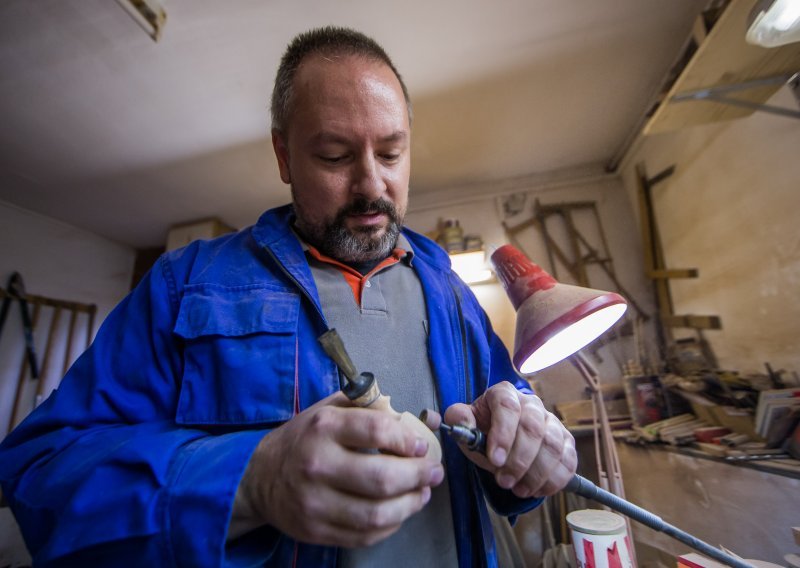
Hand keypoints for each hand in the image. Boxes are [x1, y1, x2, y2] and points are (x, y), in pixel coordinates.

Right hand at [229, 391, 444, 546]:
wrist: (260, 477)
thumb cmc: (304, 439)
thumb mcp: (329, 410)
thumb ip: (372, 409)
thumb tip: (425, 418)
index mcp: (323, 427)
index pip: (377, 431)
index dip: (408, 440)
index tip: (422, 445)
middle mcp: (317, 464)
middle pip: (382, 478)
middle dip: (418, 476)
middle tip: (434, 472)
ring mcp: (315, 502)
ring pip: (377, 514)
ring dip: (410, 505)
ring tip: (422, 493)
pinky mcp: (315, 530)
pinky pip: (364, 535)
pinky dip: (390, 525)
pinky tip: (399, 512)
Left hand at [444, 381, 575, 498]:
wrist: (500, 440)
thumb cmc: (482, 430)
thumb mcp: (465, 424)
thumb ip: (459, 420)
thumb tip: (463, 423)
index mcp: (505, 394)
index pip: (508, 407)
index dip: (503, 434)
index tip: (494, 460)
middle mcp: (531, 403)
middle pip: (533, 428)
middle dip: (519, 460)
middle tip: (504, 481)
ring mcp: (551, 421)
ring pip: (553, 446)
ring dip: (537, 473)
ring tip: (519, 489)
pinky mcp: (566, 441)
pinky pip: (569, 460)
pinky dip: (555, 479)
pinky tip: (538, 490)